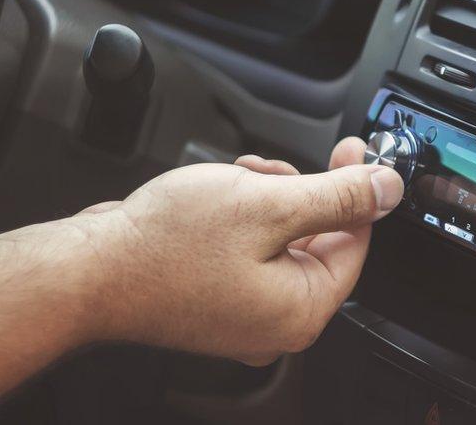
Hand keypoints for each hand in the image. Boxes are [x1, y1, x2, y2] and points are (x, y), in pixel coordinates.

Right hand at [79, 137, 402, 364]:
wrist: (88, 270)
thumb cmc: (164, 246)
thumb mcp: (268, 205)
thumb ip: (338, 198)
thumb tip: (387, 190)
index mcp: (300, 309)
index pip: (356, 242)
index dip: (358, 189)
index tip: (355, 153)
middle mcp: (275, 321)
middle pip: (318, 239)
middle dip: (299, 191)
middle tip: (273, 167)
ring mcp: (244, 313)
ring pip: (282, 237)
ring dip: (267, 197)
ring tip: (235, 180)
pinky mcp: (217, 298)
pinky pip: (250, 249)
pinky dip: (242, 216)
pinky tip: (219, 196)